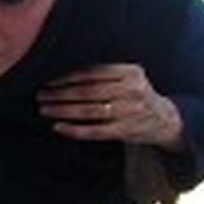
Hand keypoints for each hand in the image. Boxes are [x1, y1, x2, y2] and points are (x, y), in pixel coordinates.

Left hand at [38, 64, 184, 150]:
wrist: (163, 118)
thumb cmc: (134, 95)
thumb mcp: (127, 77)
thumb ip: (104, 73)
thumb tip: (63, 72)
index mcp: (130, 72)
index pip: (94, 72)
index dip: (68, 77)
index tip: (48, 80)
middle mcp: (132, 90)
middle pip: (88, 91)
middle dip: (60, 94)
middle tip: (40, 96)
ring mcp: (130, 111)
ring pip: (89, 111)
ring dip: (63, 111)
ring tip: (44, 110)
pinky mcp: (125, 131)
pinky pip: (94, 131)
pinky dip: (74, 130)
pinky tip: (58, 127)